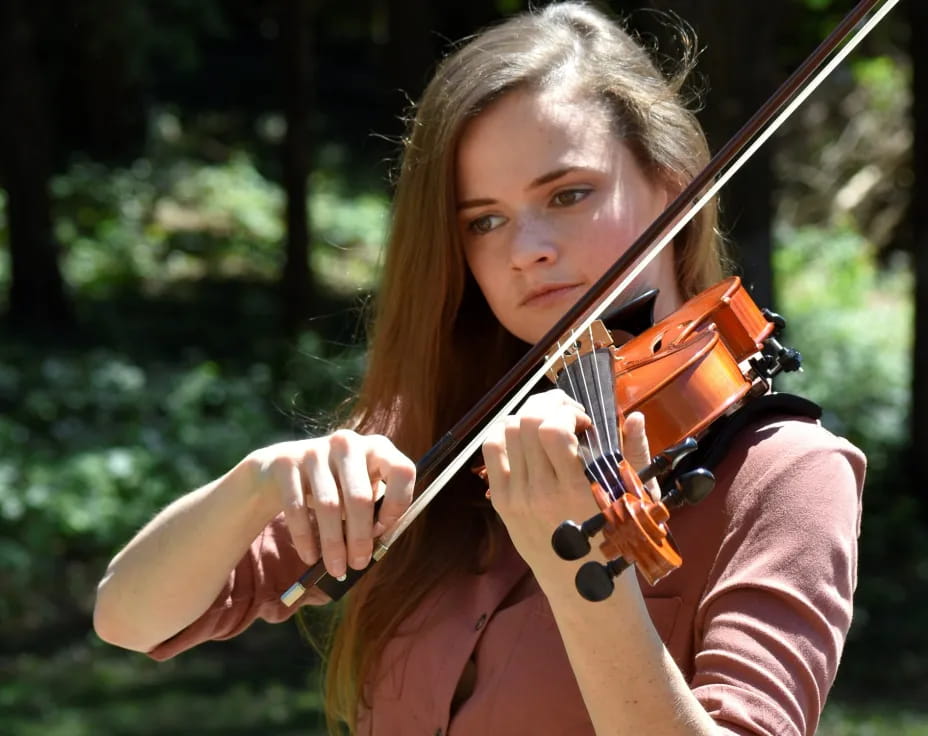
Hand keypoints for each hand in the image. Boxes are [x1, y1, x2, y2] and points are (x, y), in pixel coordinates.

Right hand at [245, 431, 415, 579]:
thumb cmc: (334, 487)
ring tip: (336, 568)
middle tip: (358, 564)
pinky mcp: (286, 461)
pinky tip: (310, 557)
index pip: (402, 471)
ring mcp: (316, 450)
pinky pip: (297, 507)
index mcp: (377, 448)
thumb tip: (374, 551)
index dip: (398, 504)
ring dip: (333, 543)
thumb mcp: (359, 490)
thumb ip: (373, 512)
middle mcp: (348, 443)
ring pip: (329, 505)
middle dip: (360, 537)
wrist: (282, 469)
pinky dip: (305, 538)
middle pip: (360, 496)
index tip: (384, 531)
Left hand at [482, 389, 656, 572]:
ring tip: (547, 424)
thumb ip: (635, 454)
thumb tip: (636, 417)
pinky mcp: (502, 503)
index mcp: (576, 490)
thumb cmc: (616, 544)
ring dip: (527, 416)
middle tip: (566, 412)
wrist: (584, 590)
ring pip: (505, 431)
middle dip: (548, 403)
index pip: (552, 431)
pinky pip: (491, 452)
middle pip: (525, 422)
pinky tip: (526, 439)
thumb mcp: (637, 501)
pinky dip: (506, 434)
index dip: (566, 411)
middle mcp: (540, 492)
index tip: (585, 420)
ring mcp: (516, 498)